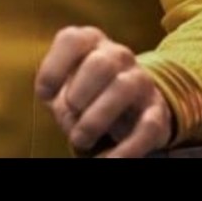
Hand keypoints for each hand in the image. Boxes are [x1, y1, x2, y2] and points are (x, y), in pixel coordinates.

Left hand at [36, 25, 173, 156]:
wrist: (128, 107)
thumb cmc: (84, 92)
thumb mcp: (65, 86)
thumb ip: (57, 91)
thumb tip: (60, 105)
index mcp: (91, 41)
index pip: (72, 40)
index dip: (54, 67)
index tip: (44, 94)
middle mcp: (118, 55)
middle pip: (101, 63)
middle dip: (80, 92)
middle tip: (70, 112)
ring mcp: (141, 80)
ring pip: (124, 88)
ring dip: (97, 118)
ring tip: (79, 139)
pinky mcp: (157, 111)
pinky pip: (147, 126)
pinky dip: (126, 148)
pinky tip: (107, 160)